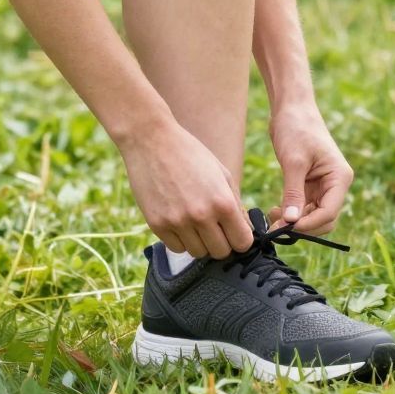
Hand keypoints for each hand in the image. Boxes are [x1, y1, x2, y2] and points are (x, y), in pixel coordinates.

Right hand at [120, 117, 254, 258]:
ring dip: (200, 242)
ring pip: (198, 253)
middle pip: (221, 253)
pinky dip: (181, 239)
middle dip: (222, 242)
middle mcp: (201, 216)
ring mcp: (178, 222)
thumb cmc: (190, 154)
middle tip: (215, 227)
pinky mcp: (157, 225)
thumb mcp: (221, 173)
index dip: (241, 239)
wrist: (152, 140)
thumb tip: (243, 230)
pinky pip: (176, 248)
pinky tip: (180, 220)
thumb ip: (234, 203)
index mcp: (222, 202)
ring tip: (195, 220)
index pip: (242, 242)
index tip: (235, 231)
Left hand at [268, 100, 353, 235]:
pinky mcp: (310, 186)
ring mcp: (323, 186)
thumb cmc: (296, 128)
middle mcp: (335, 184)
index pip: (329, 212)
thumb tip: (291, 222)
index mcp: (340, 177)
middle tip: (276, 227)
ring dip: (294, 222)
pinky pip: (304, 208)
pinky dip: (291, 213)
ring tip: (272, 217)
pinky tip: (275, 210)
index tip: (286, 228)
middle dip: (302, 226)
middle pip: (324, 219)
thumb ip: (294, 193)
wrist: (291, 108)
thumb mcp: (294, 161)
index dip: (309, 224)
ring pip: (313, 217)